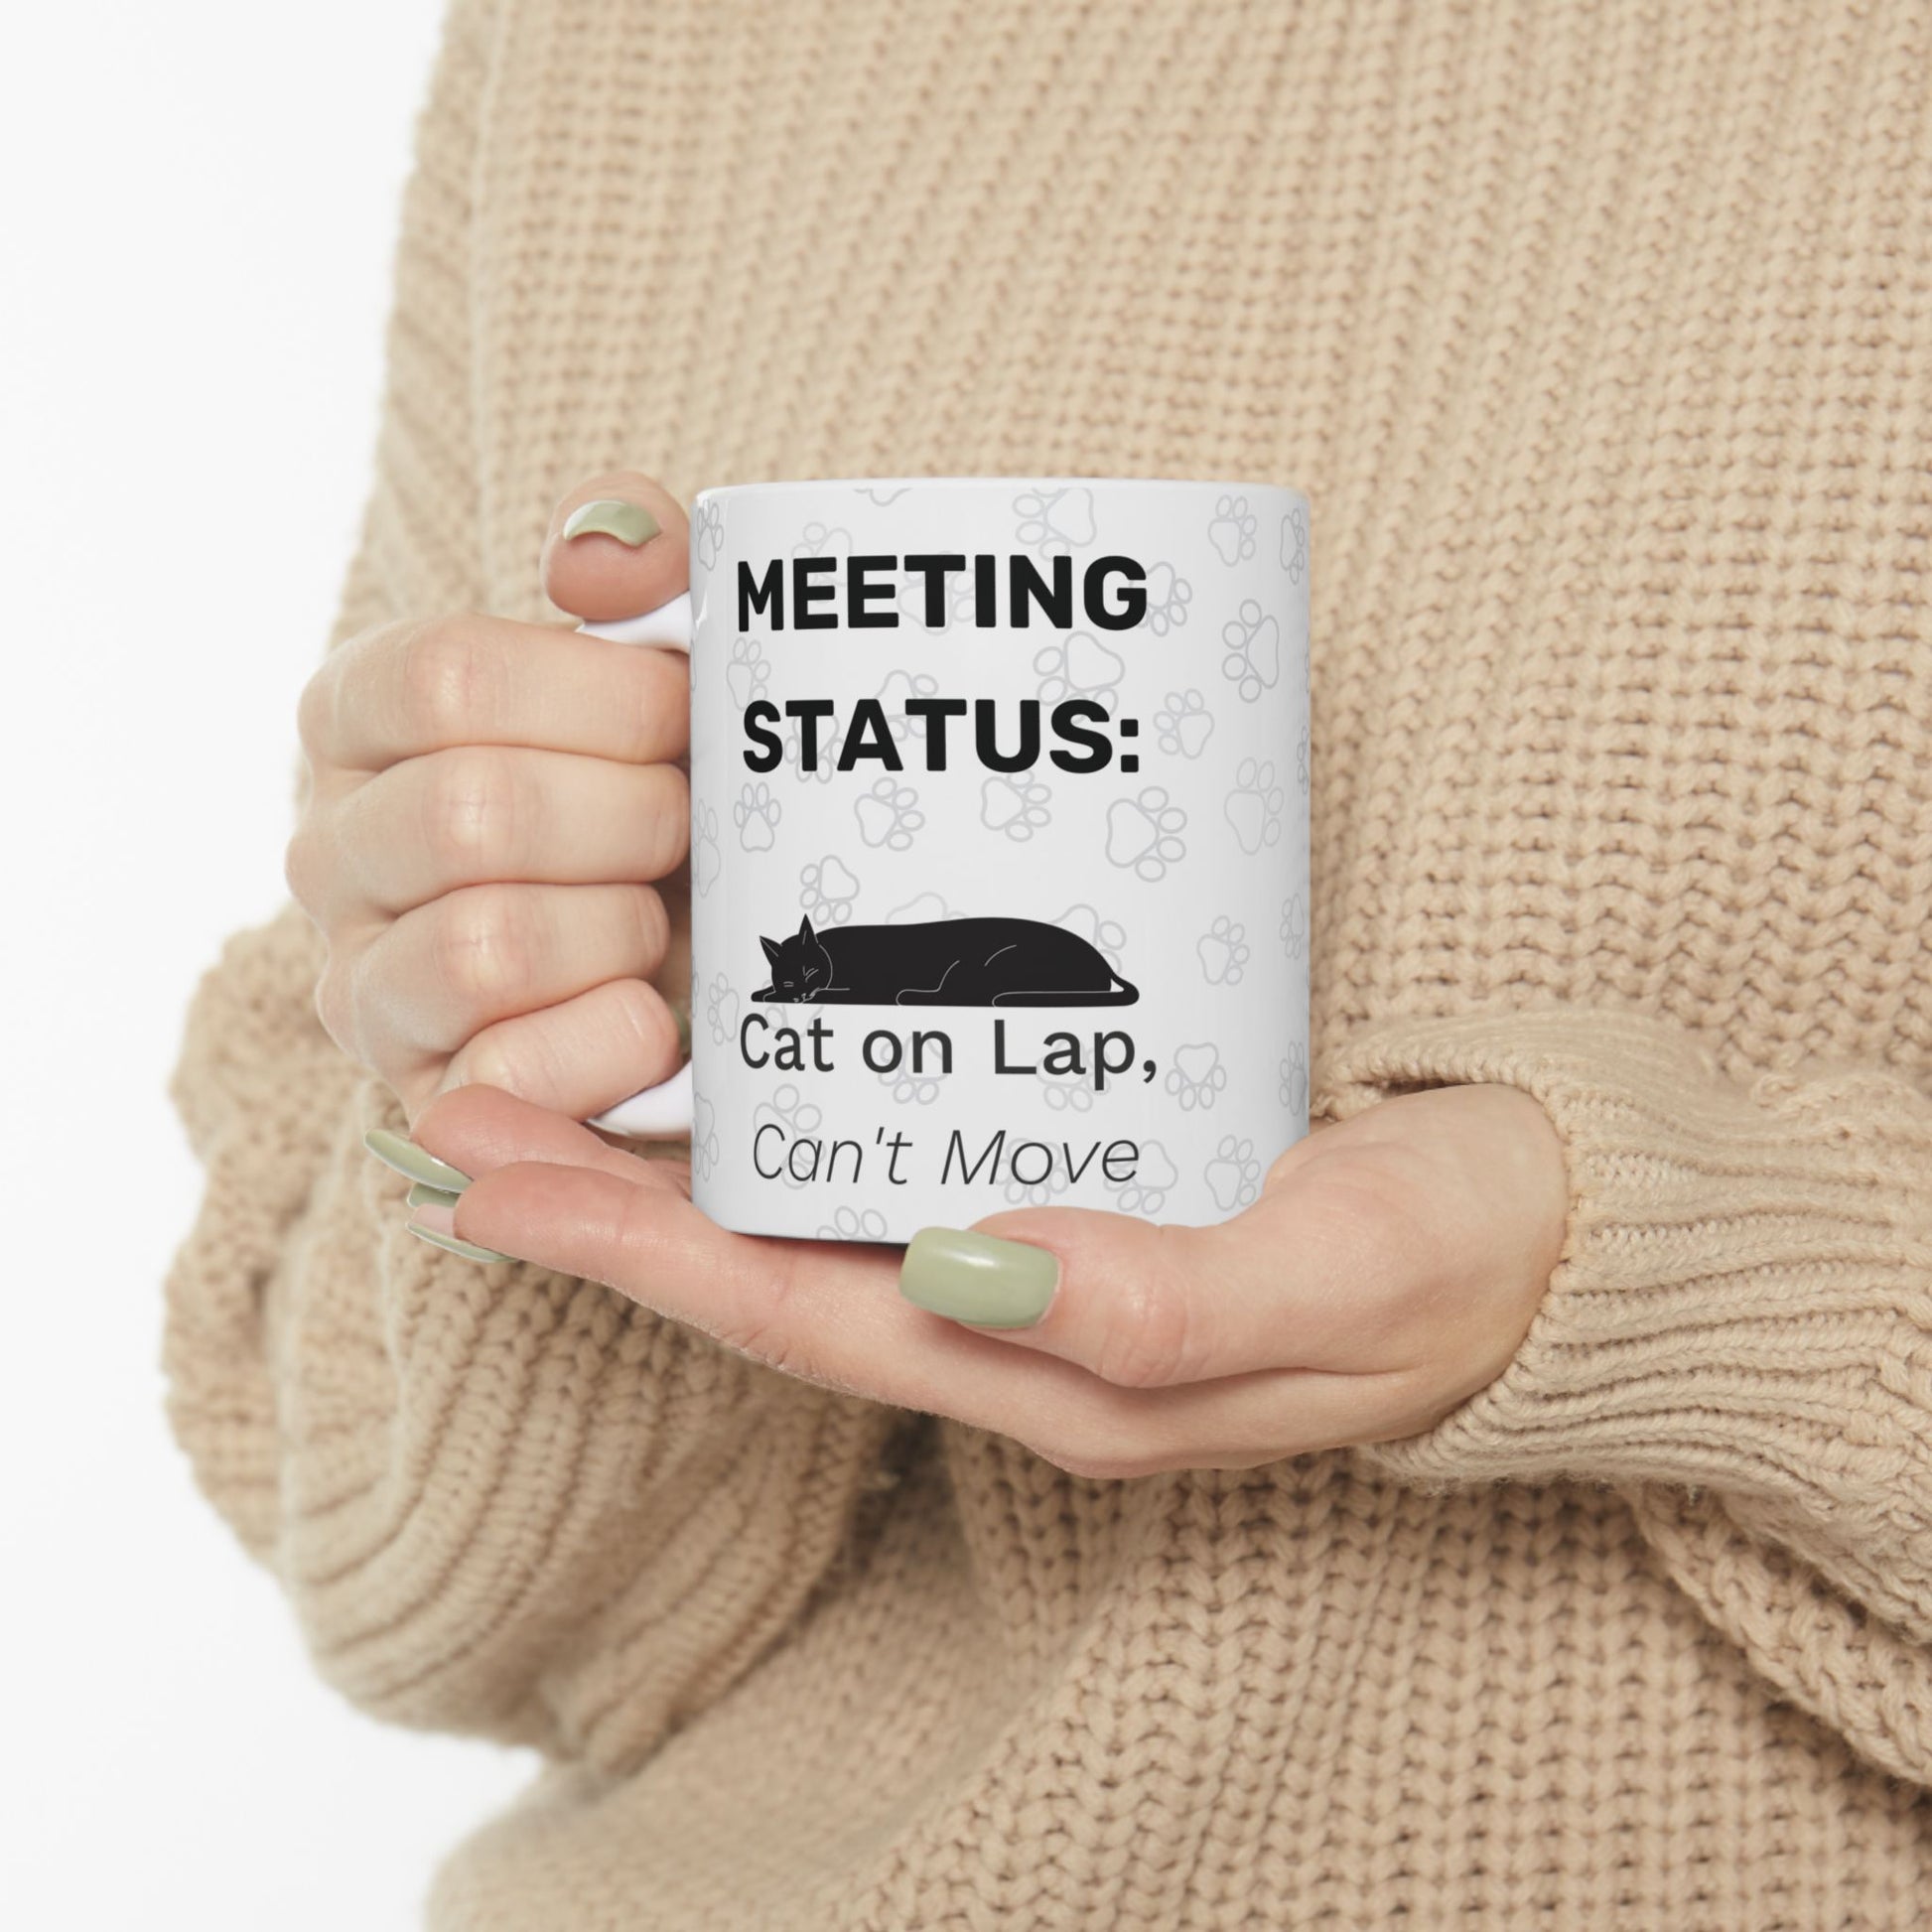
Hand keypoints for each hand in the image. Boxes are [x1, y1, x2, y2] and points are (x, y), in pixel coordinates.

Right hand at [287, 474, 693, 1122]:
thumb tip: (595, 553)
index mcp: (361, 717)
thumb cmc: (673, 784)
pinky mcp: (426, 1100)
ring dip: (620, 929)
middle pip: (470, 814)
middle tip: (687, 826)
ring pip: (483, 947)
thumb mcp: (670, 657)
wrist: (706, 951)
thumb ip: (639, 565)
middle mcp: (331, 850)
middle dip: (630, 819)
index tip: (683, 715)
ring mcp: (363, 986)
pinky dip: (613, 1040)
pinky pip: (507, 1075)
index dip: (602, 698)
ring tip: (658, 919)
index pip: (444, 678)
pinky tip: (655, 1014)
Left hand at [400, 1080, 1567, 1474]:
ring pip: (820, 1223)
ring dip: (679, 1162)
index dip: (635, 1253)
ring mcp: (1045, 1267)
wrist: (1559, 1234)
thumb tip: (963, 1269)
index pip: (801, 1316)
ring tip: (553, 1073)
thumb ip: (1161, 1298)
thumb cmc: (1459, 1255)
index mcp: (1060, 1370)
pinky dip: (799, 1123)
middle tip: (458, 1110)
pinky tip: (752, 1053)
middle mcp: (1024, 1329)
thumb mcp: (1338, 1277)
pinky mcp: (1084, 1190)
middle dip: (607, 1206)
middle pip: (772, 1274)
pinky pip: (902, 1168)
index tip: (488, 1175)